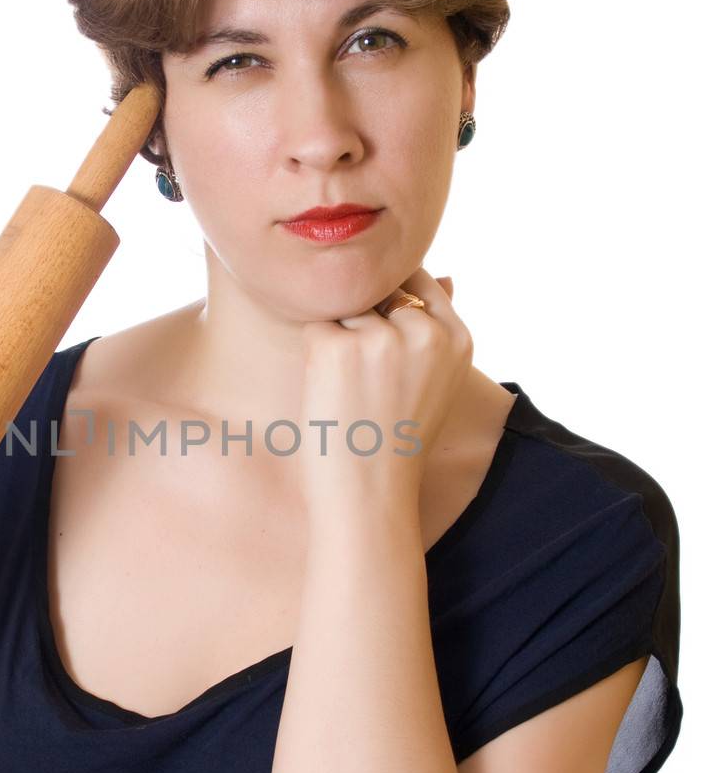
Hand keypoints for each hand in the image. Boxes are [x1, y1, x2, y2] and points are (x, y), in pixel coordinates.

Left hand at [297, 269, 472, 515]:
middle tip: (365, 382)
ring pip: (346, 309)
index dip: (391, 303)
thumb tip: (447, 275)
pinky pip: (316, 328)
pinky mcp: (335, 348)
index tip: (380, 339)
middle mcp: (423, 332)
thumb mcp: (436, 381)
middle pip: (377, 293)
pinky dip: (315, 357)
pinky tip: (330, 394)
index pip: (418, 282)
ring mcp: (378, 338)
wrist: (370, 497)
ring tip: (351, 391)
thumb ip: (437, 327)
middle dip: (363, 324)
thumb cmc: (399, 442)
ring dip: (339, 340)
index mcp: (456, 337)